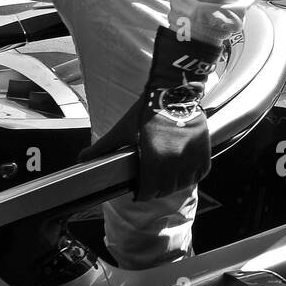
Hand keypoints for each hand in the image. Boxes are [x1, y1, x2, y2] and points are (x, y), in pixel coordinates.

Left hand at [79, 28, 221, 201]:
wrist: (173, 90)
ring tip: (165, 178)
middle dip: (156, 190)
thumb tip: (81, 159)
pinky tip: (182, 172)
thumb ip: (103, 147)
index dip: (143, 194)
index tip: (139, 192)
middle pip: (166, 190)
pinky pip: (200, 174)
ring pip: (183, 184)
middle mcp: (176, 160)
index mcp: (155, 158)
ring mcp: (192, 156)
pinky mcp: (204, 150)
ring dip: (174, 185)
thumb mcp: (122, 129)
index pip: (150, 190)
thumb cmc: (146, 110)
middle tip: (150, 185)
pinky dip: (192, 176)